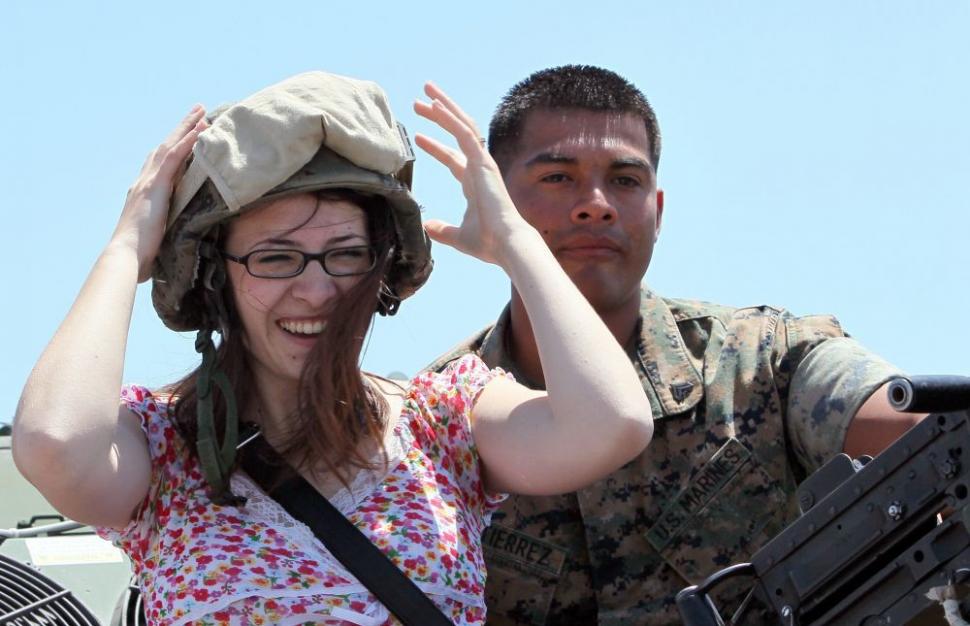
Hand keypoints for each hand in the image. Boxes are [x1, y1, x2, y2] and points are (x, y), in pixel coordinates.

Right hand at [110, 106, 206, 281]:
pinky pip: (174, 157)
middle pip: (165, 147)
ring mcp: (149, 182)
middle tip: (198, 112)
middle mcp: (144, 181)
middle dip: (181, 129)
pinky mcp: (155, 186)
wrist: (126, 255)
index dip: (175, 146)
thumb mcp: (157, 236)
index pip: (162, 163)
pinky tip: (199, 129)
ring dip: (186, 127)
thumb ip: (165, 230)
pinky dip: (187, 141)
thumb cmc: (140, 254)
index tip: (189, 134)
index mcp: (145, 192)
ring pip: (170, 146)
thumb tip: (176, 240)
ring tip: (202, 112)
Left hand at [413, 82, 534, 266]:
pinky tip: (435, 105)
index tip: (418, 137)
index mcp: (473, 183)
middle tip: (421, 101)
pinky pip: (464, 133)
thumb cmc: (488, 243)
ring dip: (444, 107)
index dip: (435, 146)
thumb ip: (443, 231)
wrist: (506, 244)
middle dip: (440, 115)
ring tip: (426, 91)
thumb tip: (428, 227)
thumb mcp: (458, 237)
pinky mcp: (482, 162)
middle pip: (458, 133)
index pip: (452, 158)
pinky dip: (449, 118)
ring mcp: (481, 163)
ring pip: (462, 125)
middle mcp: (478, 169)